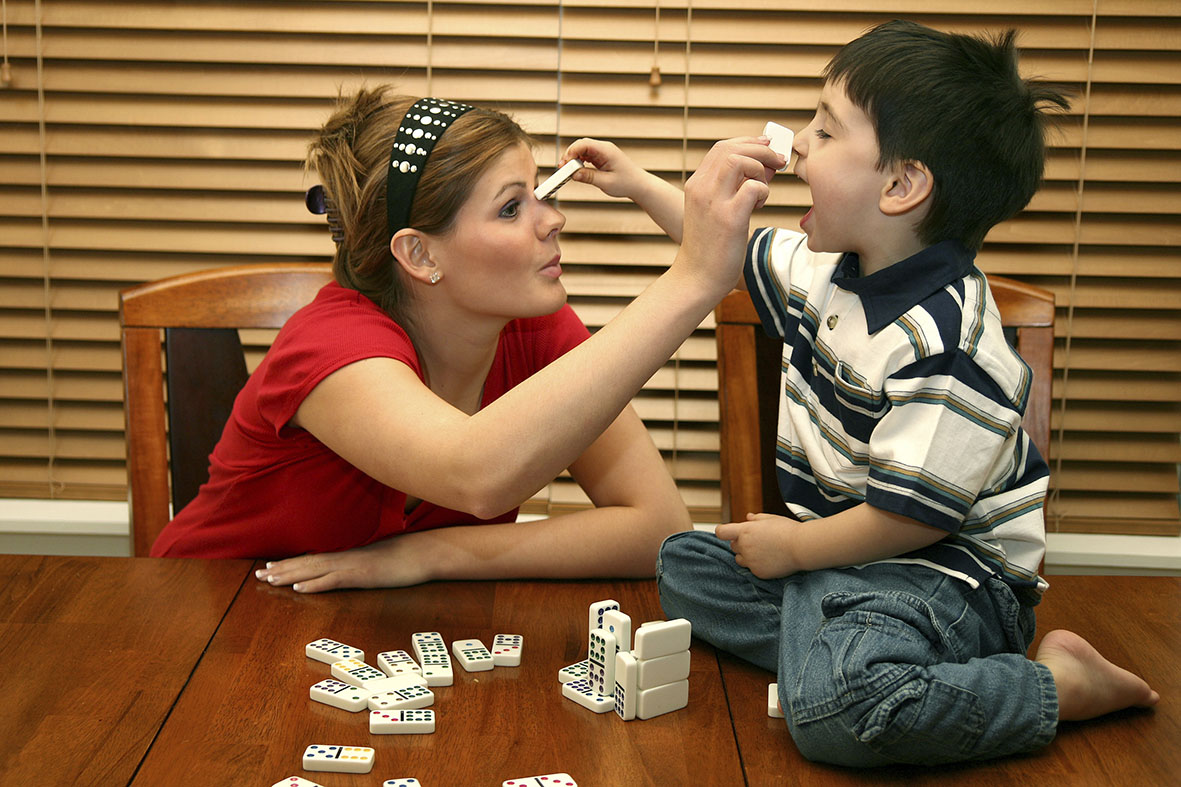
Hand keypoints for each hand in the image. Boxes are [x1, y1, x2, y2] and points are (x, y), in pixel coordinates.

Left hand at [254, 533, 433, 592]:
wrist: (424, 552)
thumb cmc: (406, 557)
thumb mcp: (380, 561)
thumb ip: (363, 565)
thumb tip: (353, 570)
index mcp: (349, 556)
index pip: (314, 559)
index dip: (292, 563)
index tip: (272, 566)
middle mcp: (346, 558)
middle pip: (307, 563)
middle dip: (282, 568)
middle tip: (259, 574)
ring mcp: (352, 566)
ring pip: (314, 569)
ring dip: (290, 575)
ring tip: (269, 579)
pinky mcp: (361, 576)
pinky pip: (333, 580)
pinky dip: (314, 584)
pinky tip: (299, 588)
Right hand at [563, 137, 650, 199]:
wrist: (638, 185)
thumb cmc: (627, 183)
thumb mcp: (606, 182)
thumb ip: (588, 177)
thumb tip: (573, 174)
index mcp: (606, 150)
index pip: (584, 144)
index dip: (571, 152)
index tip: (565, 165)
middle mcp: (603, 148)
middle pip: (581, 145)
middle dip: (570, 155)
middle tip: (563, 169)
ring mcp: (602, 152)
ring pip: (582, 150)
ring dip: (573, 159)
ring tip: (568, 171)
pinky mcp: (601, 158)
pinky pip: (586, 156)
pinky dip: (579, 162)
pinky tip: (576, 171)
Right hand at [675, 137, 777, 294]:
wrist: (697, 278)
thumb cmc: (710, 247)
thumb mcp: (713, 211)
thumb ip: (730, 189)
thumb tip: (763, 167)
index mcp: (696, 185)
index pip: (721, 148)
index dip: (748, 143)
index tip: (766, 148)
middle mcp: (702, 189)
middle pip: (731, 149)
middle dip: (761, 150)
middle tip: (778, 162)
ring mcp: (714, 203)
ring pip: (740, 161)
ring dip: (760, 169)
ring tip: (763, 190)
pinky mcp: (730, 219)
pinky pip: (754, 188)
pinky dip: (764, 192)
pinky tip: (759, 207)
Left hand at [715, 512, 800, 578]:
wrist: (801, 547)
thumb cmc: (788, 530)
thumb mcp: (771, 519)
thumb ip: (756, 518)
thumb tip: (748, 517)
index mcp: (745, 531)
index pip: (721, 532)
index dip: (723, 532)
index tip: (728, 533)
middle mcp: (744, 546)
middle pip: (733, 546)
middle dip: (741, 543)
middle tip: (757, 541)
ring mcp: (751, 561)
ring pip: (740, 559)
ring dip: (746, 555)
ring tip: (763, 551)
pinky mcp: (758, 572)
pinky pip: (752, 569)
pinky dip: (758, 565)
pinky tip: (770, 559)